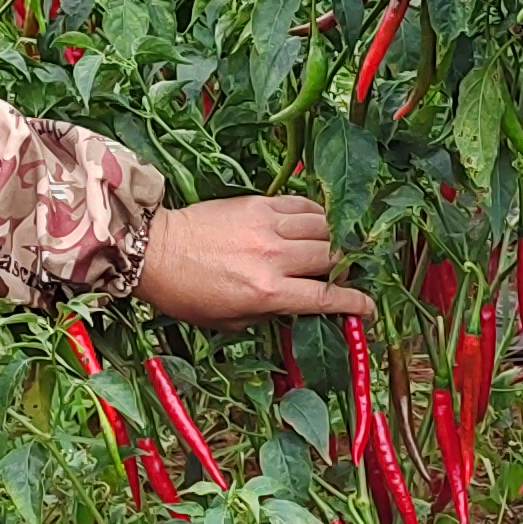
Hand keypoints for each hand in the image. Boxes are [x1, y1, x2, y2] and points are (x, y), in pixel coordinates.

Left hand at [138, 196, 377, 327]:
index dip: (355, 303)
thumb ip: (270, 312)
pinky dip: (315, 214)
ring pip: (324, 226)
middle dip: (346, 269)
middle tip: (345, 274)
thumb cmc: (187, 293)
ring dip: (334, 238)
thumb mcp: (230, 320)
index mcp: (267, 291)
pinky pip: (302, 204)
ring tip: (333, 247)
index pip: (326, 296)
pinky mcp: (258, 203)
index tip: (367, 307)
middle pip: (333, 257)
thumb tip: (298, 306)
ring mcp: (267, 225)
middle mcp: (273, 256)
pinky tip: (314, 223)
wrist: (154, 251)